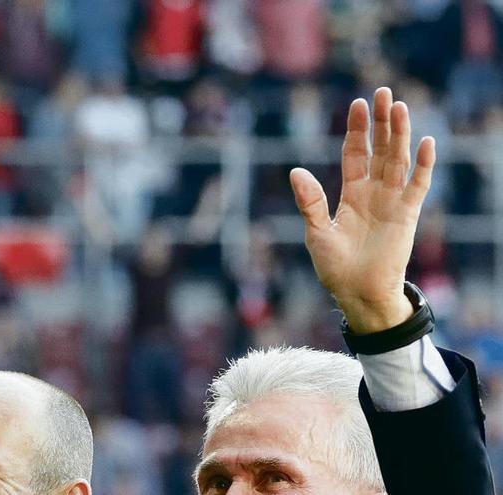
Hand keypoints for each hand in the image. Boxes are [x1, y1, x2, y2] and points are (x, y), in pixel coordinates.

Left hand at [290, 88, 434, 333]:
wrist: (357, 294)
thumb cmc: (335, 267)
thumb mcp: (316, 231)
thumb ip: (310, 201)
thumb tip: (295, 171)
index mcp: (351, 194)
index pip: (355, 153)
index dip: (357, 130)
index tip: (358, 104)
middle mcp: (373, 193)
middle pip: (380, 149)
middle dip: (381, 122)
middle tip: (384, 92)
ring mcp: (392, 202)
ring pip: (398, 160)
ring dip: (400, 134)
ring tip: (400, 107)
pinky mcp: (407, 215)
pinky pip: (417, 186)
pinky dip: (423, 165)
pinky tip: (425, 142)